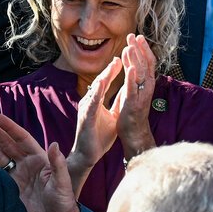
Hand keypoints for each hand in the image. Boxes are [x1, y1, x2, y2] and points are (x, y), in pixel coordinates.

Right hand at [0, 113, 78, 211]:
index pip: (21, 138)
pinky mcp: (8, 188)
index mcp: (39, 159)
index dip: (9, 127)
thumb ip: (57, 164)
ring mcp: (15, 176)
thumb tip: (54, 144)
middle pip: (6, 143)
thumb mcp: (63, 182)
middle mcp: (25, 165)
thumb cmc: (63, 202)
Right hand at [72, 57, 123, 179]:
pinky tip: (102, 85)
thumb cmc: (99, 137)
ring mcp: (86, 109)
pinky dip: (98, 93)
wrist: (88, 155)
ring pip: (95, 90)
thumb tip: (126, 91)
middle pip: (100, 82)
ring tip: (112, 66)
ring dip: (104, 77)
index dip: (114, 71)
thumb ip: (118, 102)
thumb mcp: (113, 115)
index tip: (122, 58)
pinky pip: (92, 103)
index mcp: (96, 101)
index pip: (106, 83)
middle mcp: (89, 102)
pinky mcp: (86, 118)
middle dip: (109, 69)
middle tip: (119, 56)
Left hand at [114, 34, 156, 157]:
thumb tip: (132, 63)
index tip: (137, 36)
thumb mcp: (132, 90)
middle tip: (132, 35)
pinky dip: (132, 78)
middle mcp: (147, 87)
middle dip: (139, 49)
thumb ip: (133, 77)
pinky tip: (131, 67)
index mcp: (146, 83)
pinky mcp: (133, 104)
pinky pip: (133, 89)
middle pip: (145, 64)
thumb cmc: (131, 111)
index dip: (143, 48)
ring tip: (130, 46)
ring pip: (140, 74)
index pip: (147, 62)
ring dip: (135, 59)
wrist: (133, 133)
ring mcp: (141, 95)